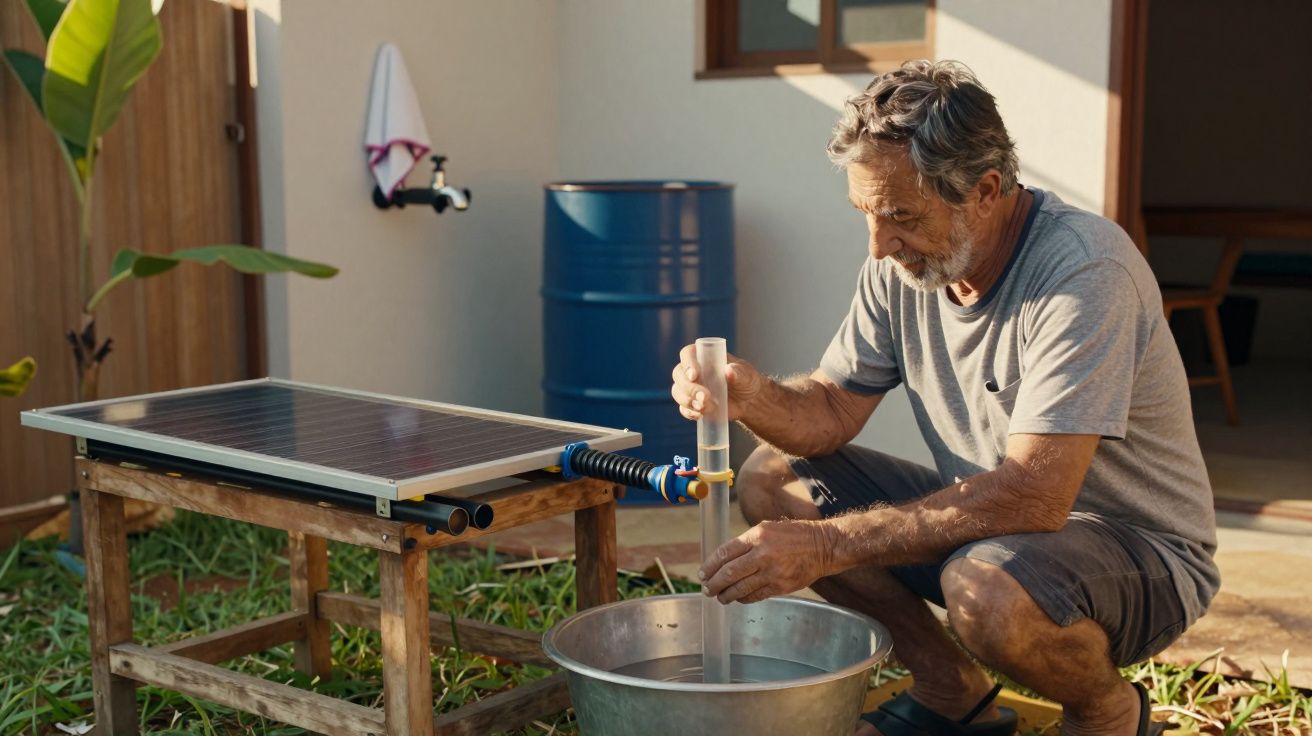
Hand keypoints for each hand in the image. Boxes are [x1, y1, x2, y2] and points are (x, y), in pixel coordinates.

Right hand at [669, 344, 763, 422]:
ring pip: (677, 392)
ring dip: (688, 401)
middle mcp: (693, 371)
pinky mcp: (692, 404)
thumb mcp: (746, 375)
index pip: (687, 354)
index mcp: (704, 357)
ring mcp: (691, 388)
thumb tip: (728, 371)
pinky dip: (689, 412)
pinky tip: (701, 415)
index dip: (687, 363)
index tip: (694, 375)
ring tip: (708, 407)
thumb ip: (738, 373)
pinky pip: (683, 408)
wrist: (749, 402)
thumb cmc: (747, 381)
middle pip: (678, 374)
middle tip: (705, 397)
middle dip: (689, 388)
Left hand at [699, 520, 833, 603]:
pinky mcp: (780, 586)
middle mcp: (762, 554)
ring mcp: (772, 572)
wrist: (823, 546)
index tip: (702, 573)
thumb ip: (745, 542)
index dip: (710, 565)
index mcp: (756, 536)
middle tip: (707, 589)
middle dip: (714, 583)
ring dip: (726, 595)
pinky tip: (738, 598)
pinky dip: (743, 598)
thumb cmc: (793, 535)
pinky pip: (755, 596)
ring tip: (719, 597)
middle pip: (729, 573)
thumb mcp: (767, 528)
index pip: (725, 553)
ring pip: (740, 588)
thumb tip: (724, 559)